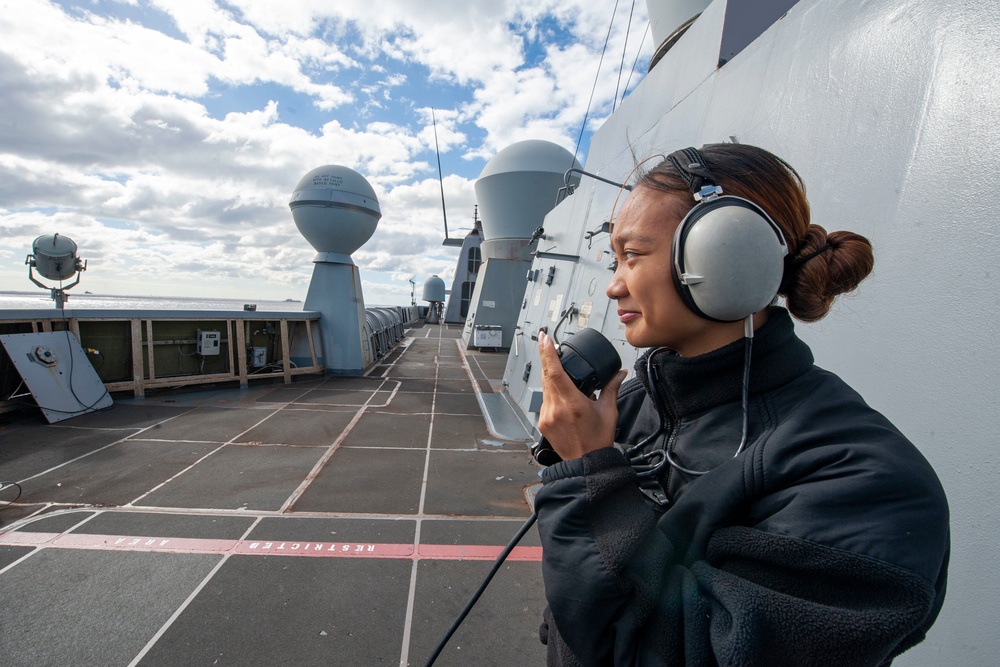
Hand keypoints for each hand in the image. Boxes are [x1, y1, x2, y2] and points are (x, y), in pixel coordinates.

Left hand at [536, 330, 626, 459]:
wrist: (586, 464)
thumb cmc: (598, 440)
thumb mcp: (609, 411)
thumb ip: (612, 388)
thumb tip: (619, 373)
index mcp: (572, 404)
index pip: (554, 371)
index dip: (547, 352)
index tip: (545, 338)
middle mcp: (556, 409)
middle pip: (546, 376)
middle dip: (547, 359)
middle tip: (548, 344)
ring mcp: (546, 416)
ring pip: (544, 388)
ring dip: (550, 377)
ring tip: (562, 373)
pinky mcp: (542, 423)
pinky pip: (544, 401)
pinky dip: (551, 393)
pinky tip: (562, 395)